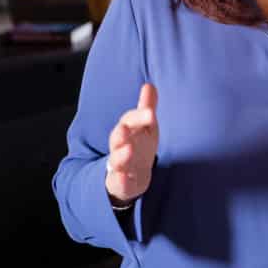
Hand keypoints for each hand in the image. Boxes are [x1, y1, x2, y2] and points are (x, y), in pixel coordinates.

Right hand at [104, 83, 159, 206]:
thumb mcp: (146, 127)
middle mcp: (119, 146)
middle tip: (125, 129)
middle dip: (120, 133)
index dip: (139, 116)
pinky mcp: (120, 183)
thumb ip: (146, 107)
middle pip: (117, 138)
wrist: (131, 175)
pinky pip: (119, 182)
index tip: (151, 112)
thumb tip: (149, 85)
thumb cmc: (139, 145)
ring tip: (128, 150)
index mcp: (127, 130)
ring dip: (121, 155)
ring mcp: (119, 165)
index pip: (130, 120)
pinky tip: (123, 178)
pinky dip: (120, 180)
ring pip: (116, 160)